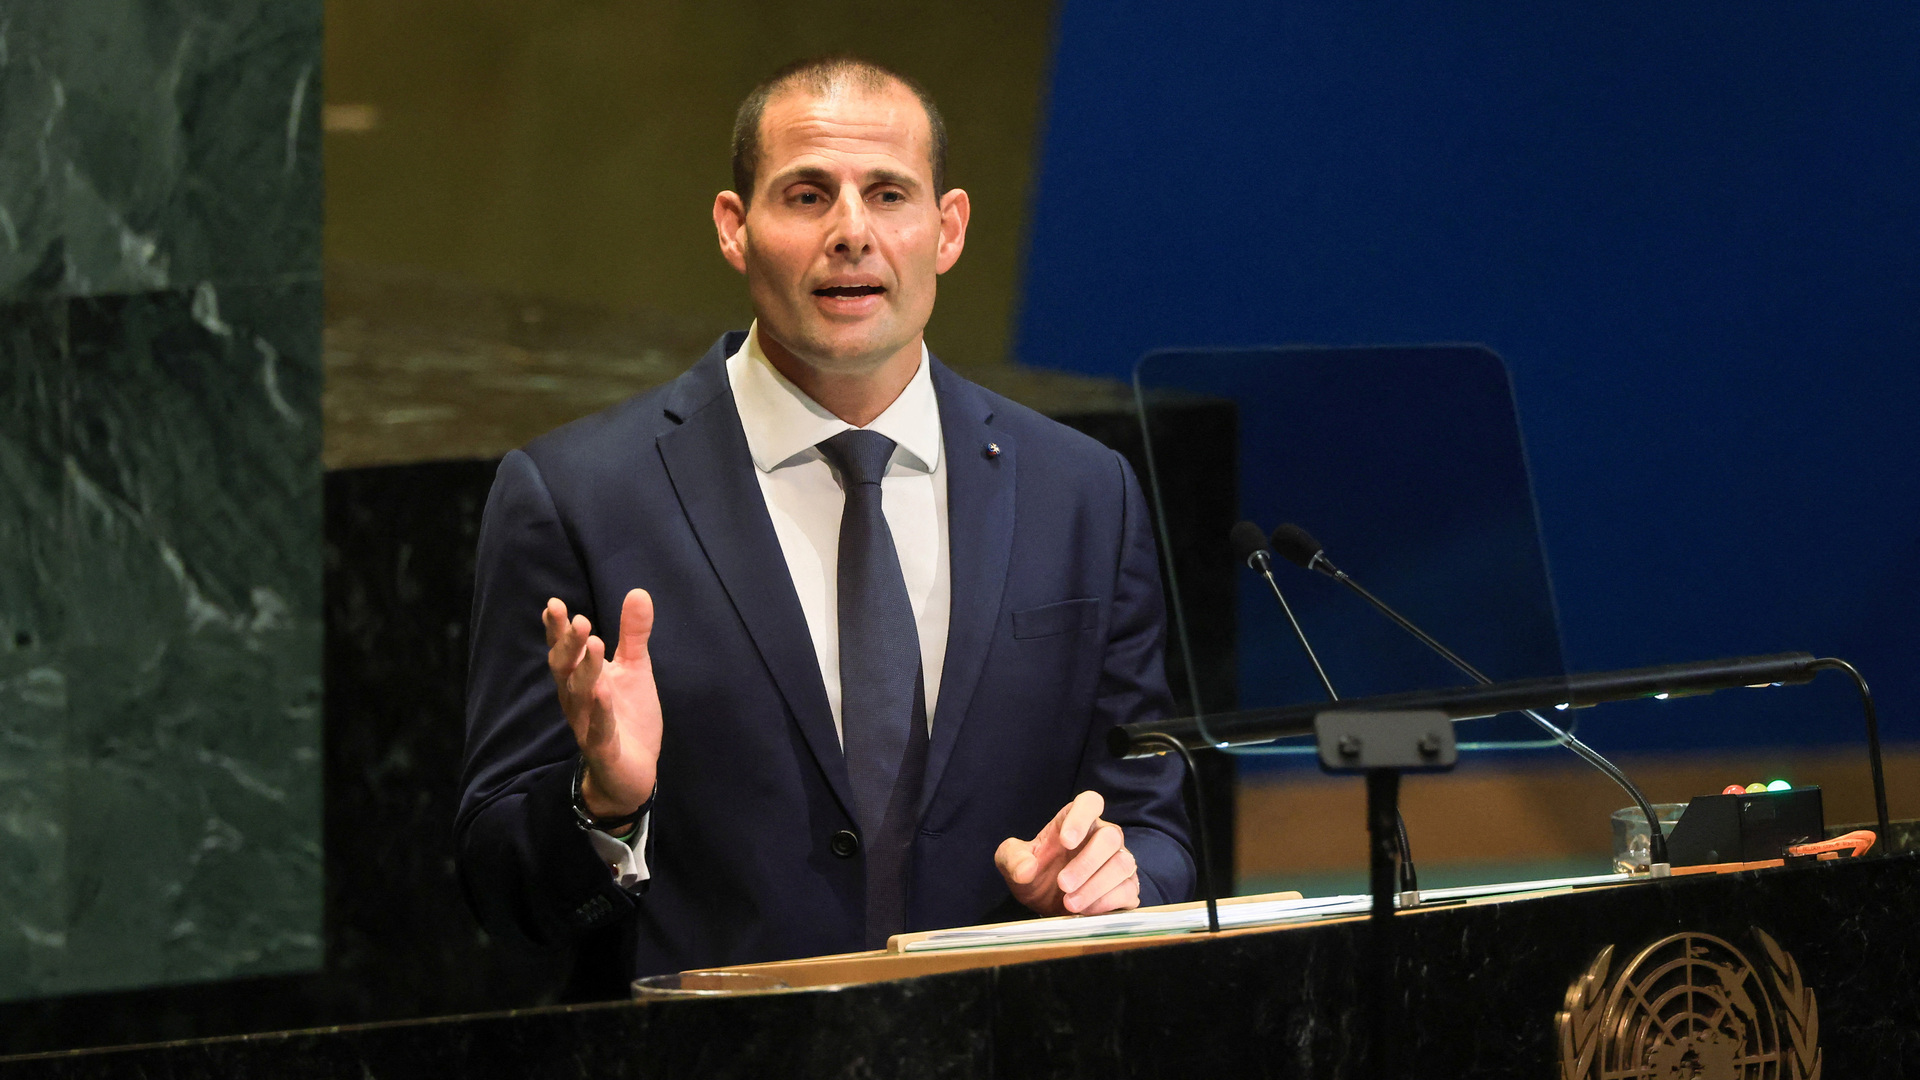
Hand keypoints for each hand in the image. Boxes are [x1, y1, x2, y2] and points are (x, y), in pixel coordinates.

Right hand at [543, 589, 662, 816]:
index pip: (564, 650)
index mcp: (580, 679)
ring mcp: (588, 724)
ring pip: (580, 695)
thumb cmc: (627, 716)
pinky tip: (603, 690)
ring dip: (585, 669)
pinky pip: (599, 728)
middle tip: (579, 619)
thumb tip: (638, 591)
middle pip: (565, 669)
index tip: (554, 604)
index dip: (557, 629)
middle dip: (569, 644)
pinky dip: (600, 709)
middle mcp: (576, 700)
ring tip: (593, 642)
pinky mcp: (604, 748)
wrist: (633, 772)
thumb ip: (633, 634)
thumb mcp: (634, 669)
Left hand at [994, 790, 1139, 916]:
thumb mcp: (1011, 862)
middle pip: (1110, 837)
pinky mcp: (1126, 888)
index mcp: (1075, 821)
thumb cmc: (1035, 874)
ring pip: (1122, 864)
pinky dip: (1107, 902)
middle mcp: (1102, 836)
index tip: (1065, 841)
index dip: (1081, 818)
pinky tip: (1086, 911)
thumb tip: (1026, 868)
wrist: (1046, 905)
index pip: (1090, 802)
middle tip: (1062, 884)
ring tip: (1070, 904)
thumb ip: (1013, 858)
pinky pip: (1128, 891)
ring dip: (1096, 886)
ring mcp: (1118, 861)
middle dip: (1086, 863)